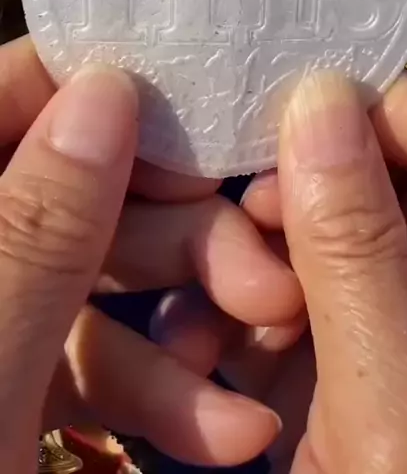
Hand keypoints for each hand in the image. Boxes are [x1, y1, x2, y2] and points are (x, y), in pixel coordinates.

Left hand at [0, 38, 301, 470]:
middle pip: (82, 186)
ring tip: (254, 380)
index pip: (9, 94)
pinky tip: (227, 431)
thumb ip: (31, 231)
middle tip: (262, 276)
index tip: (196, 133)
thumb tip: (105, 94)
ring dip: (189, 323)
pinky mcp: (23, 372)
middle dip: (181, 237)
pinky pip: (97, 352)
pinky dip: (162, 387)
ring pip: (104, 275)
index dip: (101, 94)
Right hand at [182, 73, 406, 471]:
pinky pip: (286, 316)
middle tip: (234, 226)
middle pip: (375, 197)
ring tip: (204, 315)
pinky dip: (235, 326)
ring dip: (247, 271)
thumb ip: (357, 253)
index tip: (276, 107)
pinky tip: (193, 349)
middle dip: (292, 207)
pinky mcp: (337, 386)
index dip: (372, 113)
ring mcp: (392, 346)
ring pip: (316, 251)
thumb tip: (320, 99)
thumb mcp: (392, 409)